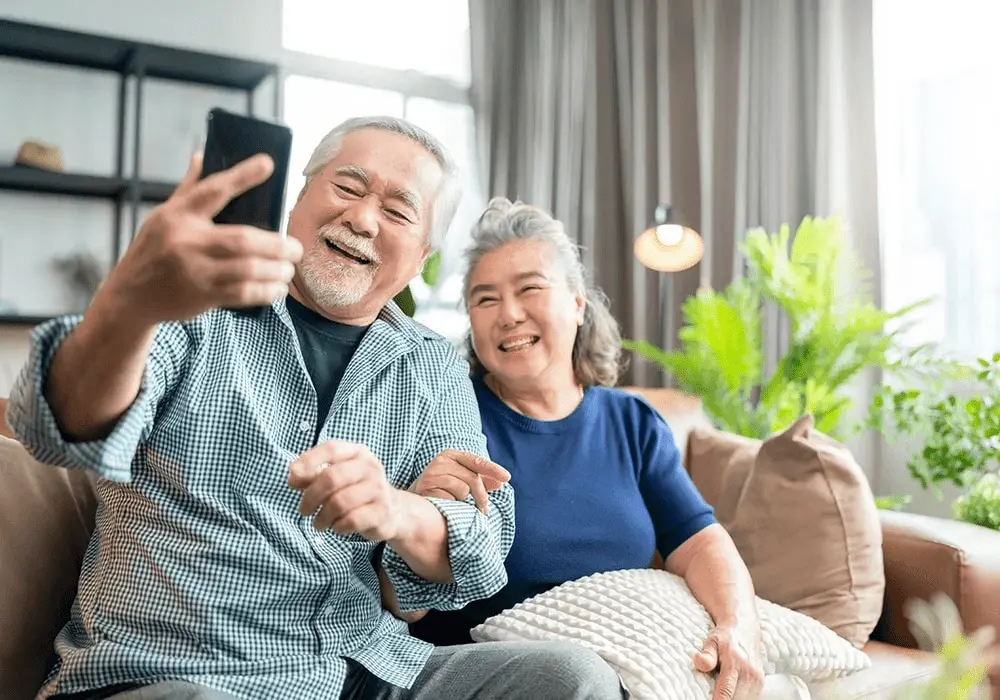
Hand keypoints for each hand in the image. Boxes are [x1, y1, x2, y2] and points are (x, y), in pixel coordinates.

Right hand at [100, 151, 302, 325]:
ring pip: (248, 269)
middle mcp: (186, 242)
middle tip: (296, 247)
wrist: (130, 297)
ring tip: (289, 269)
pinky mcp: (201, 296)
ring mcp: (194, 271)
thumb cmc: (152, 250)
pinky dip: (265, 291)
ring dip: (277, 270)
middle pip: (243, 239)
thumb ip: (188, 189)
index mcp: (177, 216)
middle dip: (278, 245)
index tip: (268, 164)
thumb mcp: (162, 216)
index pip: (213, 189)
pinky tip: (277, 288)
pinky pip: (242, 293)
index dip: (242, 175)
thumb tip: (202, 154)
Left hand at [288, 440, 403, 541]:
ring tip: (318, 523)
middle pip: (332, 477)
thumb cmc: (355, 491)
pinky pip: (352, 520)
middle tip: (304, 510)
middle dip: (311, 496)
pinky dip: (338, 526)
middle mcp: (370, 467)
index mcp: (357, 453)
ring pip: (339, 502)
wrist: (393, 510)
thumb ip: (312, 474)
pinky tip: (337, 527)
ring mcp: (378, 489)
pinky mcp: (382, 512)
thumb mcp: (335, 477)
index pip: (332, 449)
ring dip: (322, 516)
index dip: (309, 460)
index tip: (293, 476)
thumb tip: (293, 476)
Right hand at [409, 450, 510, 513]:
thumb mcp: (461, 480)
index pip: (476, 461)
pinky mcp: (427, 488)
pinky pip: (451, 499)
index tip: (506, 478)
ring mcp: (432, 474)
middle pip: (473, 478)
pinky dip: (452, 505)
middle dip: (481, 496)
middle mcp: (441, 461)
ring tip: (454, 502)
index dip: (493, 469)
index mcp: (451, 455)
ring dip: (463, 500)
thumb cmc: (441, 489)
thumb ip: (481, 479)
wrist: (413, 502)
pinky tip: (445, 504)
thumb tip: (501, 481)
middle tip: (485, 510)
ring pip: (463, 489)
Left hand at [693, 623, 765, 699]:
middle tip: (709, 697)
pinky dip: (740, 699)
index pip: (726, 691)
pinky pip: (751, 698)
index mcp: (735, 664)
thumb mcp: (712, 641)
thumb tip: (698, 661)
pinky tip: (730, 695)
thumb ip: (707, 655)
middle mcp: (750, 673)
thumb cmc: (725, 636)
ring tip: (718, 695)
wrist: (745, 627)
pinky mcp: (761, 683)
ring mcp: (758, 680)